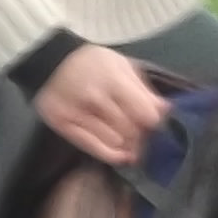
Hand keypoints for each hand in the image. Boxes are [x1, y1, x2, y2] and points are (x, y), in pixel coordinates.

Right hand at [33, 44, 172, 166]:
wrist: (51, 61)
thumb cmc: (92, 62)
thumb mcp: (121, 65)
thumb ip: (143, 89)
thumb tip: (166, 110)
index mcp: (113, 79)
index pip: (145, 115)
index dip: (153, 122)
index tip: (151, 121)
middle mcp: (95, 98)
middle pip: (131, 130)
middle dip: (140, 134)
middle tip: (139, 132)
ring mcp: (77, 113)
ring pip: (115, 141)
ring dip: (125, 143)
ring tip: (126, 138)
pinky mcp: (63, 126)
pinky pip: (92, 148)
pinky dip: (110, 154)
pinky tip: (121, 155)